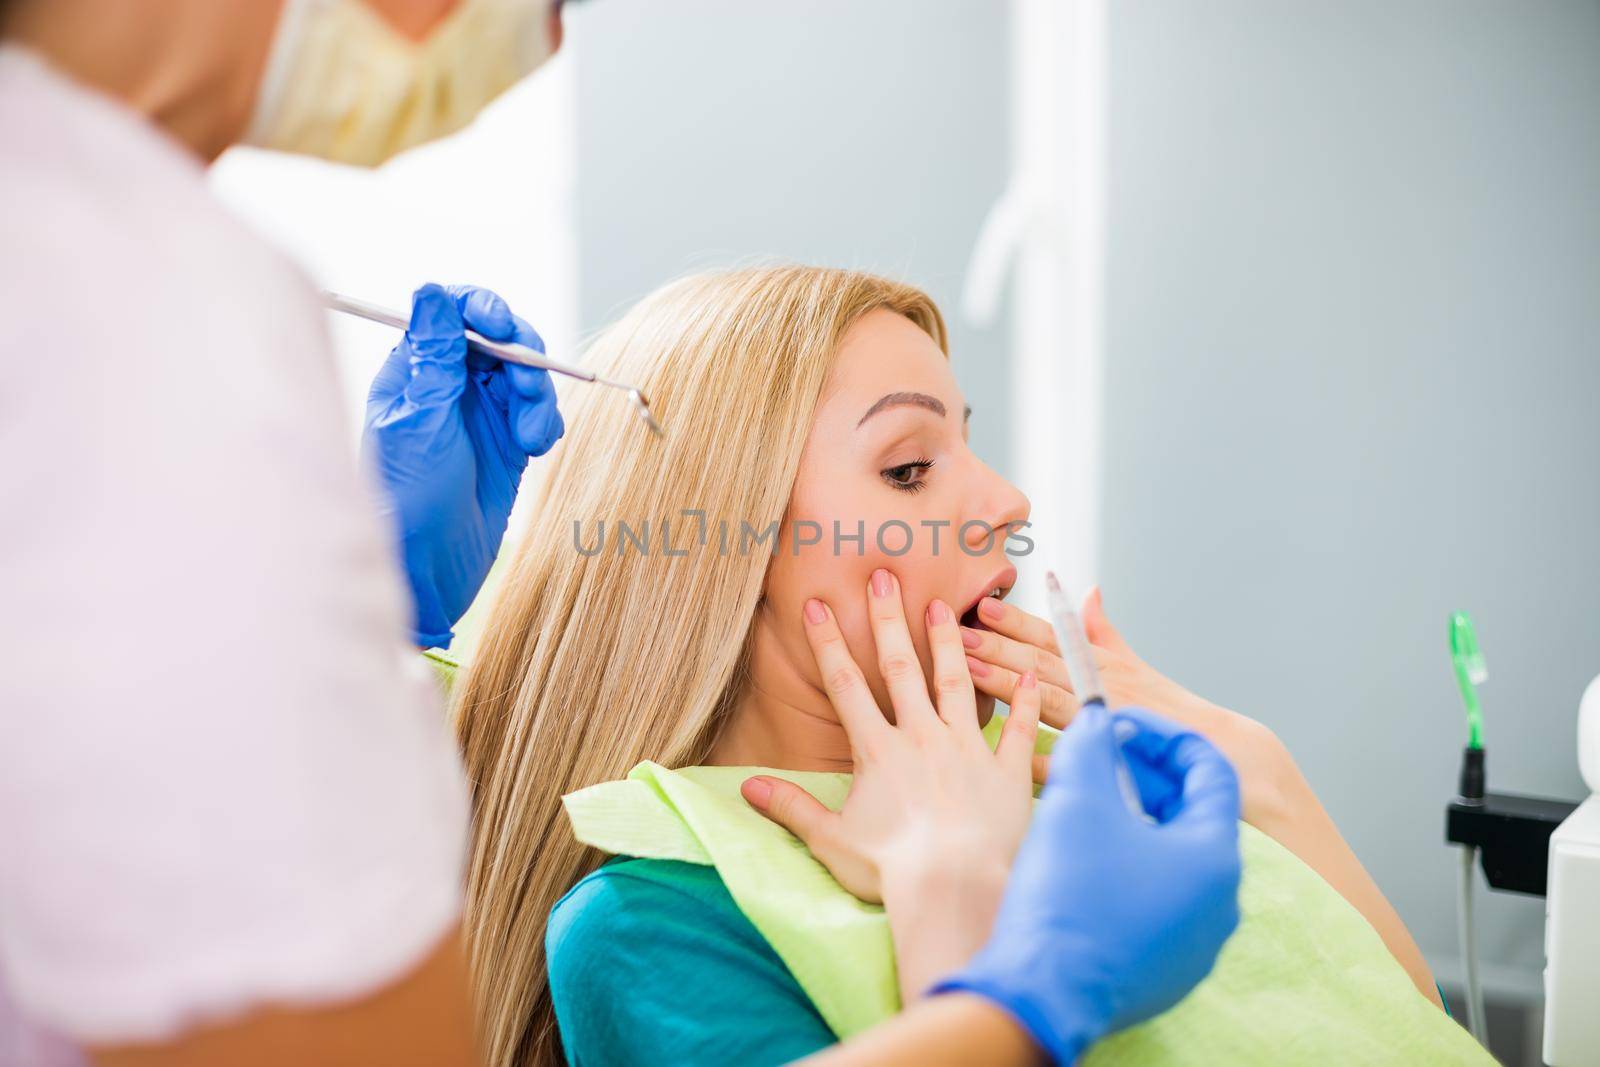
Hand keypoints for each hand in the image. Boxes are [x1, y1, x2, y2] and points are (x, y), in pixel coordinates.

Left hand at [363, 283, 562, 647]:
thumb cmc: (405, 498)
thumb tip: (430, 291)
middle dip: (522, 356)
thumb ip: (432, 357)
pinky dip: (547, 423)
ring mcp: (480, 414)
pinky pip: (540, 413)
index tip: (502, 326)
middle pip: (499, 339)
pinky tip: (536, 448)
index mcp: (415, 370)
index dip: (482, 308)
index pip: (452, 313)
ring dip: (538, 396)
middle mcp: (448, 385)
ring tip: (531, 436)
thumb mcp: (419, 420)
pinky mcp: (508, 444)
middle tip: (526, 387)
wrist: (426, 568)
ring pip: (526, 375)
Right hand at [740, 568, 1041, 997]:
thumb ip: (790, 807)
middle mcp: (922, 737)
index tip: (819, 604)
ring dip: (951, 643)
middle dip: (890, 621)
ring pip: (958, 683)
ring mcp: (968, 749)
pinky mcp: (1007, 772)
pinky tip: (1030, 671)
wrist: (955, 888)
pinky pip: (1018, 729)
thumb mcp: (831, 839)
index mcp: (878, 752)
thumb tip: (745, 787)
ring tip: (947, 606)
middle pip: (903, 667)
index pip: (847, 685)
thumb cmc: (891, 870)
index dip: (830, 643)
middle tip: (886, 577)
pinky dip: (1024, 700)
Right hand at [933, 704, 1242, 1064]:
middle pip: (1193, 814)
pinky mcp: (1166, 969)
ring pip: (1175, 859)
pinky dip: (1130, 867)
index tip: (1119, 721)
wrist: (1040, 992)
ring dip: (1137, 820)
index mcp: (1215, 857)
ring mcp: (1196, 942)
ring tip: (1088, 803)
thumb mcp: (1076, 798)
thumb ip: (1091, 744)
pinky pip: (1158, 902)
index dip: (1163, 734)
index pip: (1210, 769)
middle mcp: (1220, 903)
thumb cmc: (1067, 896)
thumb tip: (1098, 720)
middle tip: (1099, 756)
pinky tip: (1086, 858)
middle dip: (1145, 776)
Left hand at [963, 586, 1288, 823]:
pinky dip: (1041, 757)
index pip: (1052, 638)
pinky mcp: (1111, 762)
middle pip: (1040, 663)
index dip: (1015, 621)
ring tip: (966, 668)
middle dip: (996, 645)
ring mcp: (1105, 722)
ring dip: (1007, 683)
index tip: (980, 604)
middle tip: (954, 629)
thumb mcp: (1135, 663)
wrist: (1225, 753)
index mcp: (1102, 665)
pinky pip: (1069, 761)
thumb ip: (1104, 631)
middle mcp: (1101, 687)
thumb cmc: (1170, 710)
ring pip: (1047, 699)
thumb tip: (1087, 590)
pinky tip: (1004, 752)